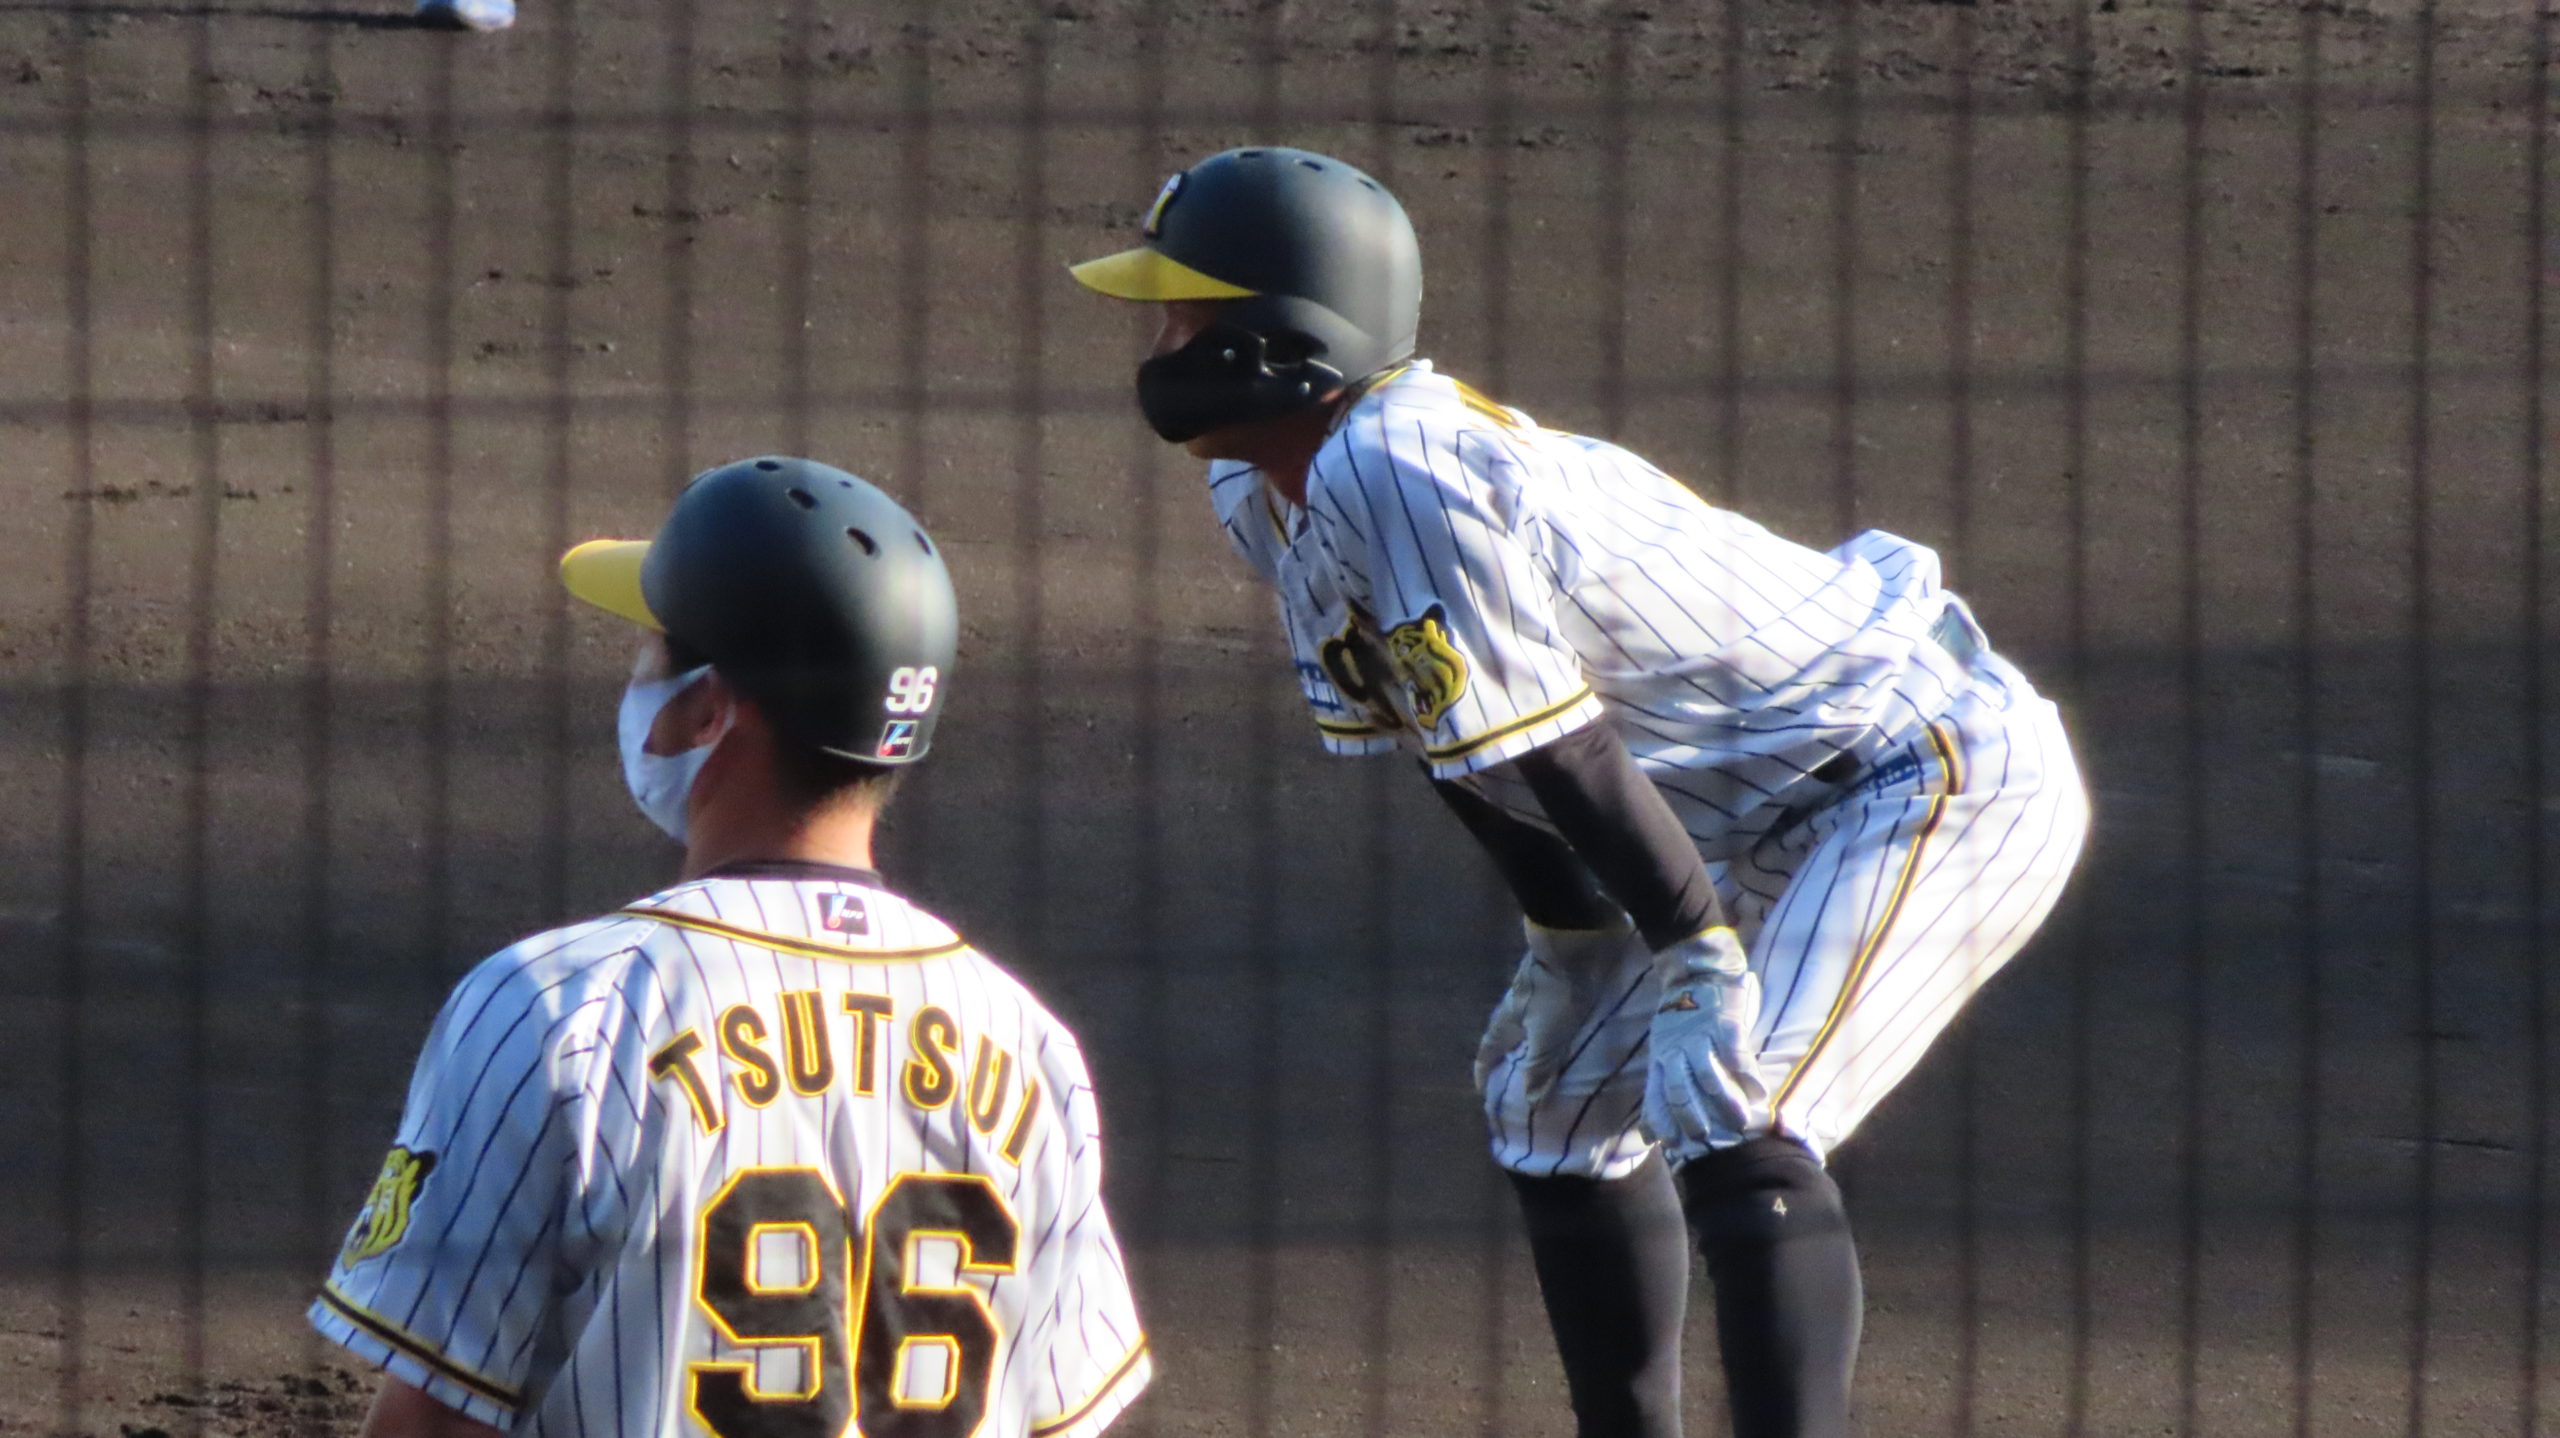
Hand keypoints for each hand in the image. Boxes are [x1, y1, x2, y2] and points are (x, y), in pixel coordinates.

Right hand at [1473, 914, 1635, 1102]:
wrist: (1578, 935)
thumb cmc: (1559, 989)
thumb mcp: (1548, 1034)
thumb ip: (1540, 1067)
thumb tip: (1531, 1104)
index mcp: (1510, 1017)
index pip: (1489, 1049)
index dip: (1484, 1070)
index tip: (1483, 1091)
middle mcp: (1521, 1003)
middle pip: (1512, 1035)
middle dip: (1514, 1057)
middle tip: (1522, 1079)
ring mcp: (1542, 987)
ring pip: (1536, 1020)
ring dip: (1541, 1039)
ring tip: (1556, 1059)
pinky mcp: (1565, 975)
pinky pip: (1562, 1007)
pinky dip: (1565, 1023)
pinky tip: (1581, 1030)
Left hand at [1641, 928, 1770, 1149]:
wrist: (1696, 971)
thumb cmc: (1680, 1020)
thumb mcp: (1661, 1051)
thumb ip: (1659, 1089)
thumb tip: (1647, 1135)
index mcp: (1661, 1057)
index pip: (1656, 1095)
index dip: (1662, 1121)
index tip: (1674, 1146)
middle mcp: (1677, 1049)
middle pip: (1680, 1089)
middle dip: (1692, 1117)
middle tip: (1709, 1139)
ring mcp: (1701, 1036)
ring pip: (1709, 1075)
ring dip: (1725, 1102)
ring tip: (1741, 1122)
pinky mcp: (1725, 1023)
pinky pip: (1736, 1054)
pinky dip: (1747, 1075)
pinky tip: (1759, 1093)